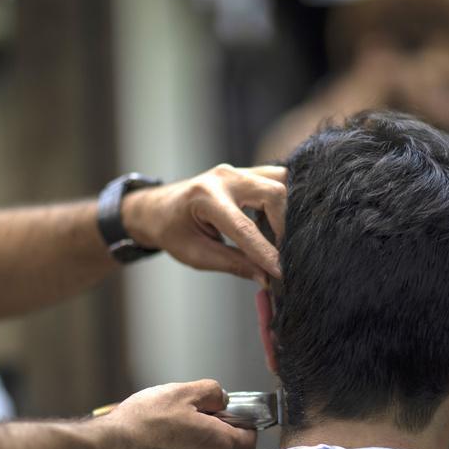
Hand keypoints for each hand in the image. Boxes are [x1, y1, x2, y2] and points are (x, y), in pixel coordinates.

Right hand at [91, 380, 256, 448]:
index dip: (241, 423)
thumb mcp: (182, 392)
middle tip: (186, 414)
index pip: (249, 439)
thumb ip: (212, 392)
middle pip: (222, 448)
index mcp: (218, 444)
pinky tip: (153, 442)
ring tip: (165, 427)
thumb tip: (222, 399)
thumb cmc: (144, 422)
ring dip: (190, 444)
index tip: (226, 412)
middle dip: (210, 431)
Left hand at [122, 164, 285, 280]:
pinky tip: (278, 224)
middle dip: (285, 227)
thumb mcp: (198, 255)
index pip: (245, 229)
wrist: (159, 208)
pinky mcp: (247, 172)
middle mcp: (224, 178)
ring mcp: (237, 171)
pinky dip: (285, 202)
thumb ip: (234, 264)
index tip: (283, 272)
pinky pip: (277, 180)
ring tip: (282, 239)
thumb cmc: (173, 232)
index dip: (267, 253)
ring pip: (281, 181)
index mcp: (205, 198)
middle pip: (274, 194)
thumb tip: (267, 277)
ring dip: (289, 211)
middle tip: (284, 255)